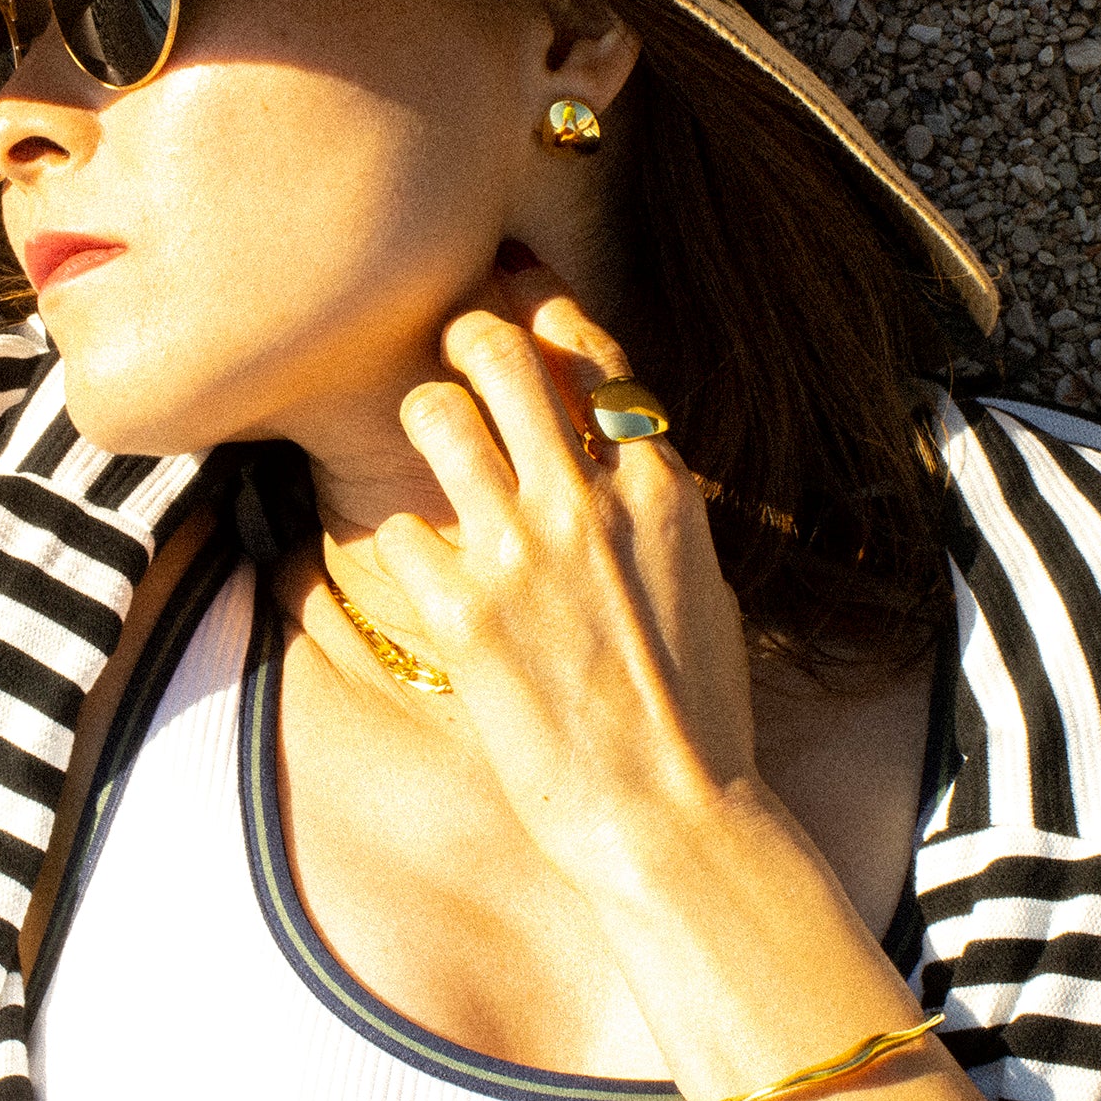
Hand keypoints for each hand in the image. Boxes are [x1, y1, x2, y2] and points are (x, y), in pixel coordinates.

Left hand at [370, 254, 761, 889]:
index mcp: (660, 487)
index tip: (508, 282)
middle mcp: (589, 501)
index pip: (590, 355)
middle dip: (462, 333)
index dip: (540, 304)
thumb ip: (653, 502)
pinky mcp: (464, 615)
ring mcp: (523, 553)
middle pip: (500, 357)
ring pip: (435, 419)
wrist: (674, 819)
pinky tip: (423, 569)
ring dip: (421, 419)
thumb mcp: (701, 578)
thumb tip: (617, 454)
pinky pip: (399, 531)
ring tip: (423, 441)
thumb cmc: (698, 711)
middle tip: (448, 348)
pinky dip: (403, 542)